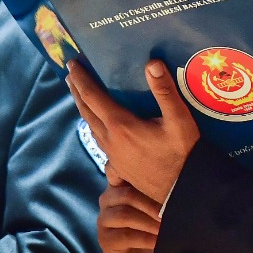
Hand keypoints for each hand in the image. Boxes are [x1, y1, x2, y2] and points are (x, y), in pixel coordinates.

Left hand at [68, 60, 198, 204]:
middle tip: (70, 75)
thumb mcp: (179, 120)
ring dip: (83, 108)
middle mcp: (110, 139)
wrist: (182, 190)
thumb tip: (151, 63)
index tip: (72, 64)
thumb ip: (165, 91)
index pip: (93, 97)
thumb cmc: (182, 153)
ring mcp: (112, 154)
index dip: (82, 79)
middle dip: (77, 91)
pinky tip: (98, 126)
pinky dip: (92, 124)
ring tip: (80, 96)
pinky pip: (98, 139)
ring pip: (91, 126)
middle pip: (86, 111)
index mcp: (121, 125)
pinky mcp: (118, 165)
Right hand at [98, 176, 164, 252]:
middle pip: (127, 194)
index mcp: (121, 185)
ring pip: (125, 214)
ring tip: (165, 229)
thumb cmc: (155, 228)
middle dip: (152, 204)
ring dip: (149, 222)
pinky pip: (125, 235)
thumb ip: (160, 193)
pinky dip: (145, 239)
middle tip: (171, 212)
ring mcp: (104, 219)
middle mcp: (108, 199)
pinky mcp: (105, 239)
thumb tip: (177, 185)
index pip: (121, 171)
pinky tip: (158, 242)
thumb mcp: (159, 208)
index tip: (159, 178)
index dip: (136, 174)